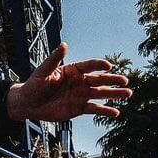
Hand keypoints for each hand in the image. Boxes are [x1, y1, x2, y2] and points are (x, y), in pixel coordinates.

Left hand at [5, 45, 131, 122]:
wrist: (29, 103)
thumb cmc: (34, 84)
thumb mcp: (44, 71)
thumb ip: (55, 59)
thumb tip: (64, 44)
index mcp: (72, 70)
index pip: (89, 66)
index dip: (98, 65)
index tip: (108, 66)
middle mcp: (80, 82)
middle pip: (99, 80)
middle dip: (112, 80)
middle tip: (125, 80)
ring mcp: (81, 95)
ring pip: (101, 94)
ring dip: (114, 94)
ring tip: (128, 93)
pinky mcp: (79, 108)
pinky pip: (94, 109)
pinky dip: (105, 111)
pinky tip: (116, 112)